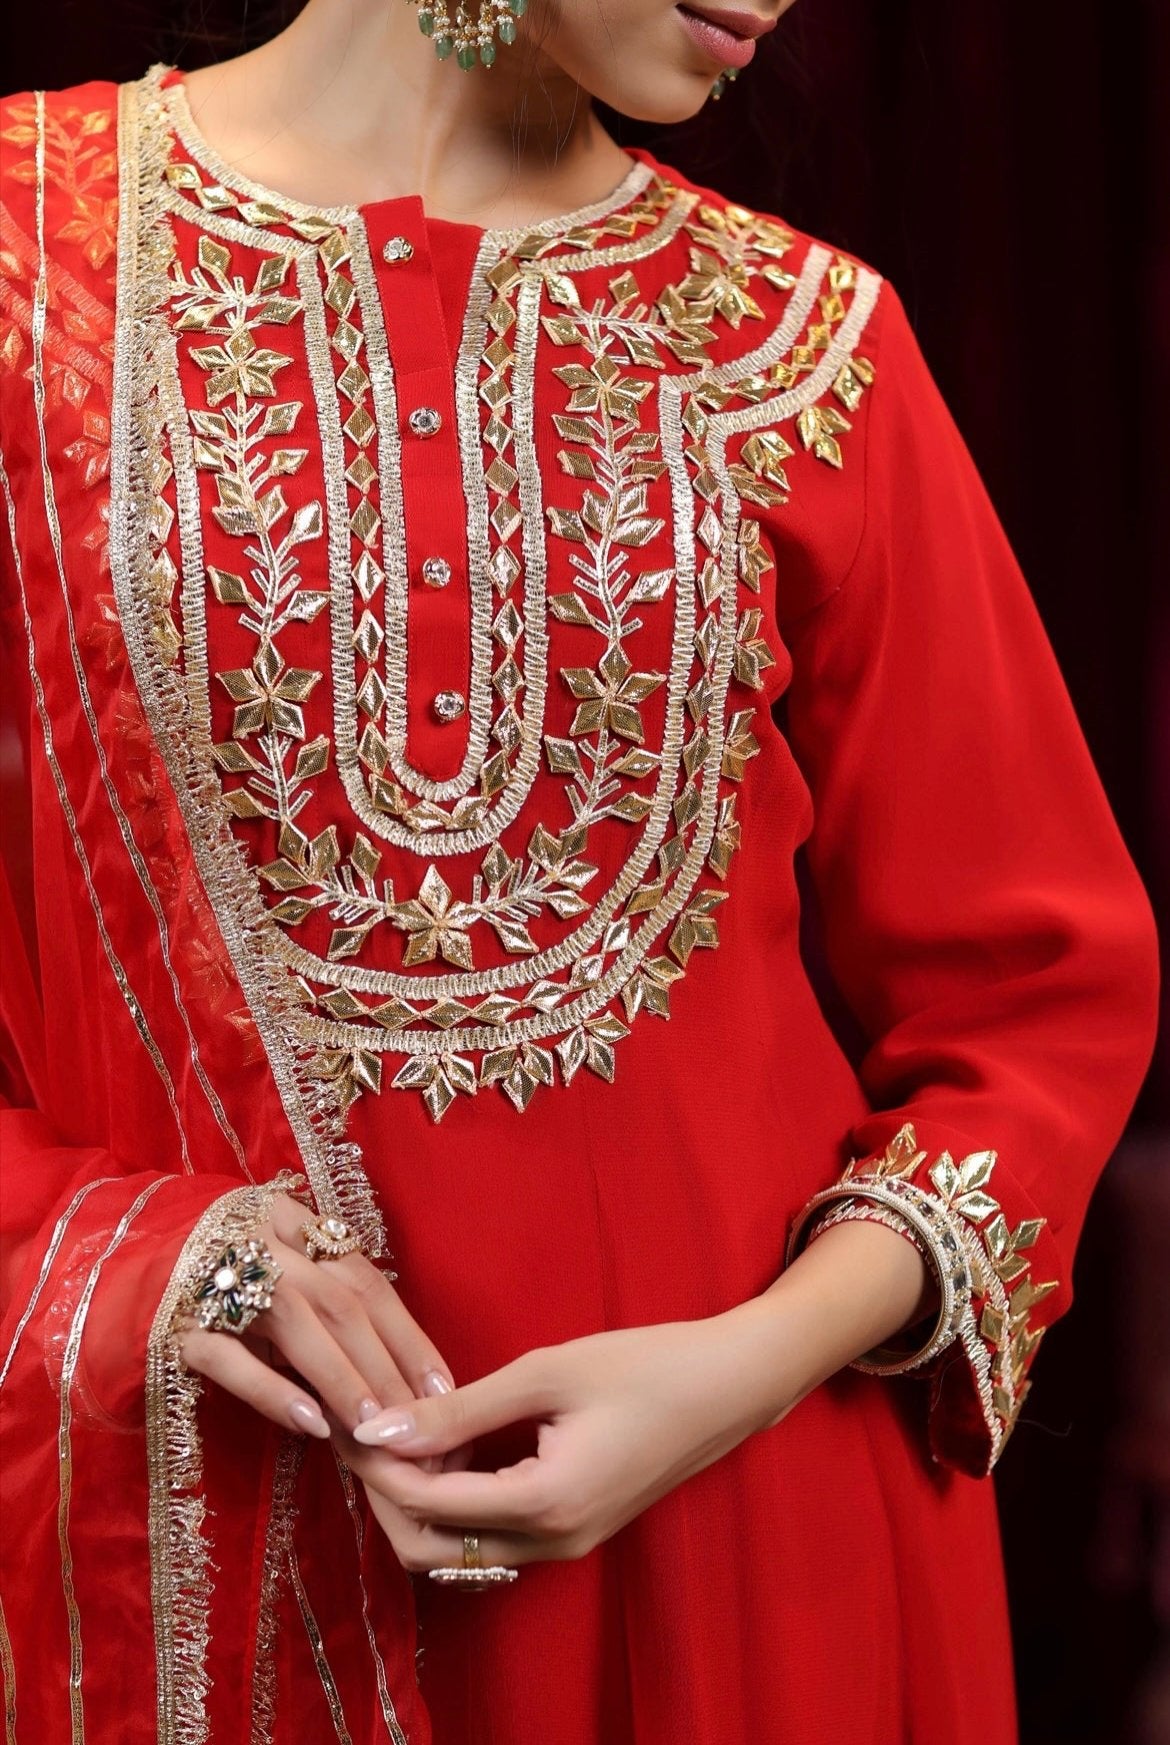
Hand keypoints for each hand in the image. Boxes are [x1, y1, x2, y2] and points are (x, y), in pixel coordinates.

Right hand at [176, 1192, 454, 1442]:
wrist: (113, 1262)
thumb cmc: (215, 1275)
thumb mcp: (274, 1271)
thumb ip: (325, 1299)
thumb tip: (401, 1373)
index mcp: (289, 1219)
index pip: (364, 1278)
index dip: (408, 1335)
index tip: (443, 1389)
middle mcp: (258, 1239)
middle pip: (340, 1300)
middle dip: (387, 1365)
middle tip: (419, 1423)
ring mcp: (213, 1280)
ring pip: (296, 1322)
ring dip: (343, 1378)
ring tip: (375, 1428)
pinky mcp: (173, 1326)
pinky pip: (231, 1357)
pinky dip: (275, 1389)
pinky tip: (310, 1423)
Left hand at [338, 1213, 936, 1574]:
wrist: (731, 1384)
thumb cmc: (646, 1364)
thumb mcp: (546, 1372)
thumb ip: (458, 1409)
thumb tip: (379, 1427)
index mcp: (543, 1504)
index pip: (425, 1506)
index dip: (375, 1464)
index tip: (346, 1416)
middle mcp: (551, 1544)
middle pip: (430, 1550)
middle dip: (385, 1495)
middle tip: (361, 1430)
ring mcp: (566, 1546)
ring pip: (459, 1550)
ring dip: (417, 1501)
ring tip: (395, 1432)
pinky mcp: (574, 1532)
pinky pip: (493, 1536)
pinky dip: (456, 1502)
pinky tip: (444, 1447)